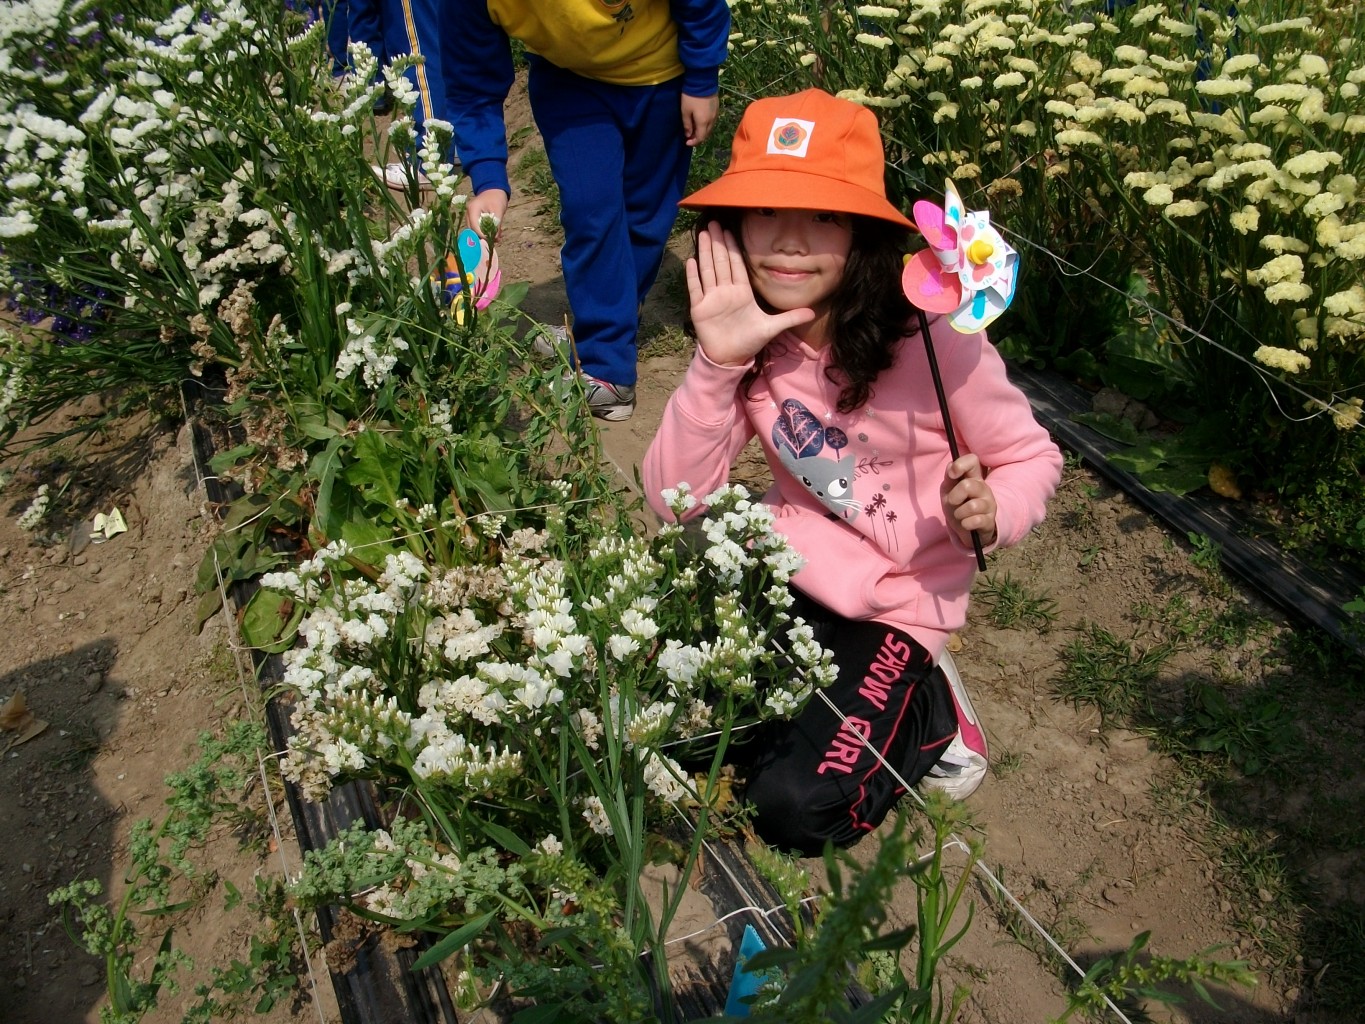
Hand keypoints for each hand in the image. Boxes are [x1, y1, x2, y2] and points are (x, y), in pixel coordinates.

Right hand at [465, 188, 508, 240]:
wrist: (494, 189)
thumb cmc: (496, 197)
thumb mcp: (499, 211)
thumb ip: (496, 225)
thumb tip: (495, 238)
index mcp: (473, 209)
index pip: (475, 227)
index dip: (483, 235)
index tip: (492, 240)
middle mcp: (469, 213)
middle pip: (473, 230)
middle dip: (484, 237)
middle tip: (496, 240)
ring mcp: (470, 216)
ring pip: (475, 230)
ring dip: (486, 235)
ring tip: (497, 237)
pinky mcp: (474, 218)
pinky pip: (478, 227)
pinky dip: (486, 231)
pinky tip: (495, 233)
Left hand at [681, 92, 718, 146]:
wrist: (702, 81)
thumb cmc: (691, 97)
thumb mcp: (685, 111)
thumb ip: (687, 125)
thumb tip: (688, 135)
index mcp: (703, 123)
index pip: (700, 138)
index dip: (694, 142)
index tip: (687, 142)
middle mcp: (711, 120)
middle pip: (706, 134)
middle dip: (698, 137)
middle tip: (690, 136)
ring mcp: (715, 114)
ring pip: (710, 128)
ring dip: (703, 131)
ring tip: (695, 129)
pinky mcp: (717, 108)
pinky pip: (712, 121)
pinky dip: (706, 125)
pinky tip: (701, 121)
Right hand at [687, 221, 813, 366]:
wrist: (730, 358)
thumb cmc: (749, 341)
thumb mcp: (772, 327)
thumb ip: (790, 317)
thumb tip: (813, 313)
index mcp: (742, 292)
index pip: (737, 265)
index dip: (734, 248)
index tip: (731, 230)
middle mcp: (726, 292)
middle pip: (721, 262)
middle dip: (718, 242)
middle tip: (714, 222)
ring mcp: (712, 299)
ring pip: (708, 270)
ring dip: (706, 252)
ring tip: (704, 234)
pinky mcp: (700, 309)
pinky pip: (696, 289)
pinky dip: (693, 276)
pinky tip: (691, 261)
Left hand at [943, 454, 997, 546]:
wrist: (965, 530)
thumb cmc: (957, 506)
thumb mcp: (948, 491)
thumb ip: (949, 478)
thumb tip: (950, 465)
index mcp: (973, 478)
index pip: (973, 460)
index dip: (961, 464)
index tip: (952, 475)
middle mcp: (984, 488)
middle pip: (968, 485)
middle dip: (954, 496)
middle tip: (953, 502)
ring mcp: (989, 504)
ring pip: (972, 506)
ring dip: (959, 513)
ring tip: (960, 515)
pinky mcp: (990, 521)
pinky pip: (976, 521)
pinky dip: (966, 524)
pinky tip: (966, 524)